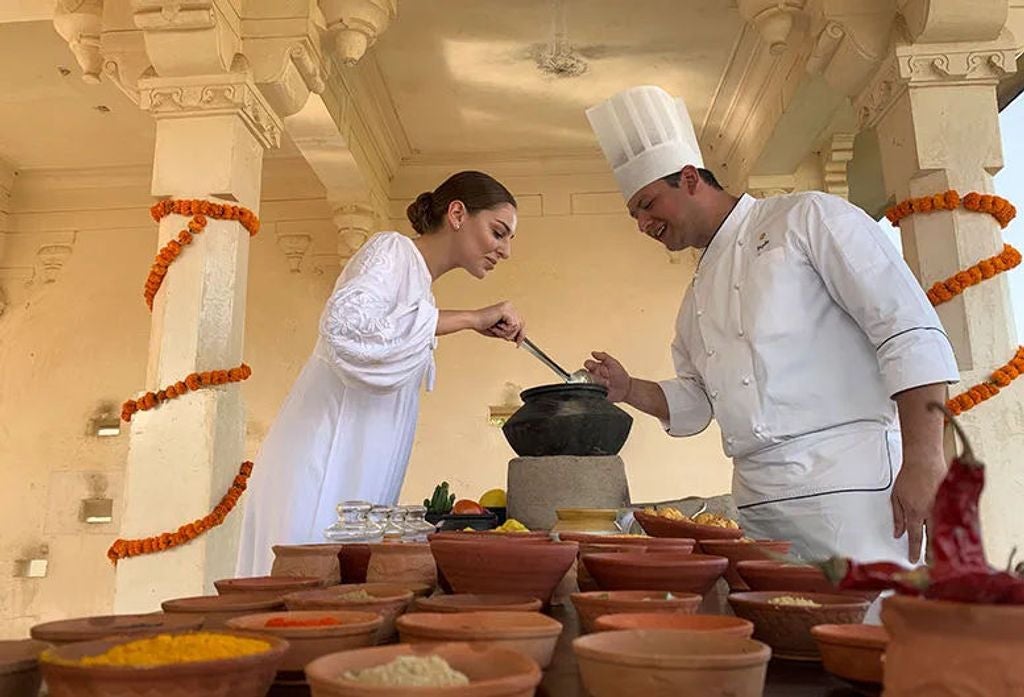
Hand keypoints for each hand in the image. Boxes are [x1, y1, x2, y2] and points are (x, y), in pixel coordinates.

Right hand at [472, 301, 524, 344]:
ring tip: (496, 329)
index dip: (521, 334)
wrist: (473, 321)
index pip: (520, 322)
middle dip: (515, 335)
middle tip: (511, 341)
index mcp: (508, 309)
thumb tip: (518, 338)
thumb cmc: (483, 325)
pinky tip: (495, 326)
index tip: (519, 343)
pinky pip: (512, 325)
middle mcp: (509, 306)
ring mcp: (508, 307)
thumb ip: (509, 333)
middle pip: (521, 324)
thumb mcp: (500, 331)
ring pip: (517, 326)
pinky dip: (504, 330)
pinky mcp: (505, 310)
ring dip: (505, 332)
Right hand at [583, 351, 631, 401]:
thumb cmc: (621, 376)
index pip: (587, 363)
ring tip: (602, 384)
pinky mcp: (594, 393)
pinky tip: (599, 390)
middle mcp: (594, 375)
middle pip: (584, 373)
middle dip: (589, 375)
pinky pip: (587, 392)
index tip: (593, 366)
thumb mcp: (614, 363)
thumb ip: (604, 357)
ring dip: (591, 383)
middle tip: (597, 377)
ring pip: (584, 383)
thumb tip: (593, 353)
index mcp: (597, 367)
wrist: (626, 389)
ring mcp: (593, 385)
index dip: (589, 365)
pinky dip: (590, 391)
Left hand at [891, 448, 946, 563]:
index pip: (915, 538)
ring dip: (941, 543)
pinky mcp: (950, 502)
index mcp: (915, 513)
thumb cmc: (910, 475)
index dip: (914, 551)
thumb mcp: (895, 497)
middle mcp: (930, 513)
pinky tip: (949, 536)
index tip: (913, 559)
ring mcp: (942, 508)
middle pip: (932, 539)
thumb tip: (897, 532)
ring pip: (943, 531)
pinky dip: (949, 529)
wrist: (925, 460)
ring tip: (939, 554)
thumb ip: (897, 517)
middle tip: (929, 563)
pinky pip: (950, 519)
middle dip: (931, 553)